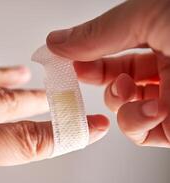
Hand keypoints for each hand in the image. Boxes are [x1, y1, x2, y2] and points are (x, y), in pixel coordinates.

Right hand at [47, 0, 169, 146]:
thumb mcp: (147, 16)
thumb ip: (99, 32)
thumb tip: (56, 42)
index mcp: (161, 40)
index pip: (115, 54)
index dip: (87, 58)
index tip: (64, 59)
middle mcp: (168, 71)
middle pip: (116, 83)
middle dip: (94, 79)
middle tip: (76, 74)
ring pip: (124, 111)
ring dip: (116, 101)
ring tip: (124, 88)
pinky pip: (141, 134)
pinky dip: (134, 123)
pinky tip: (149, 109)